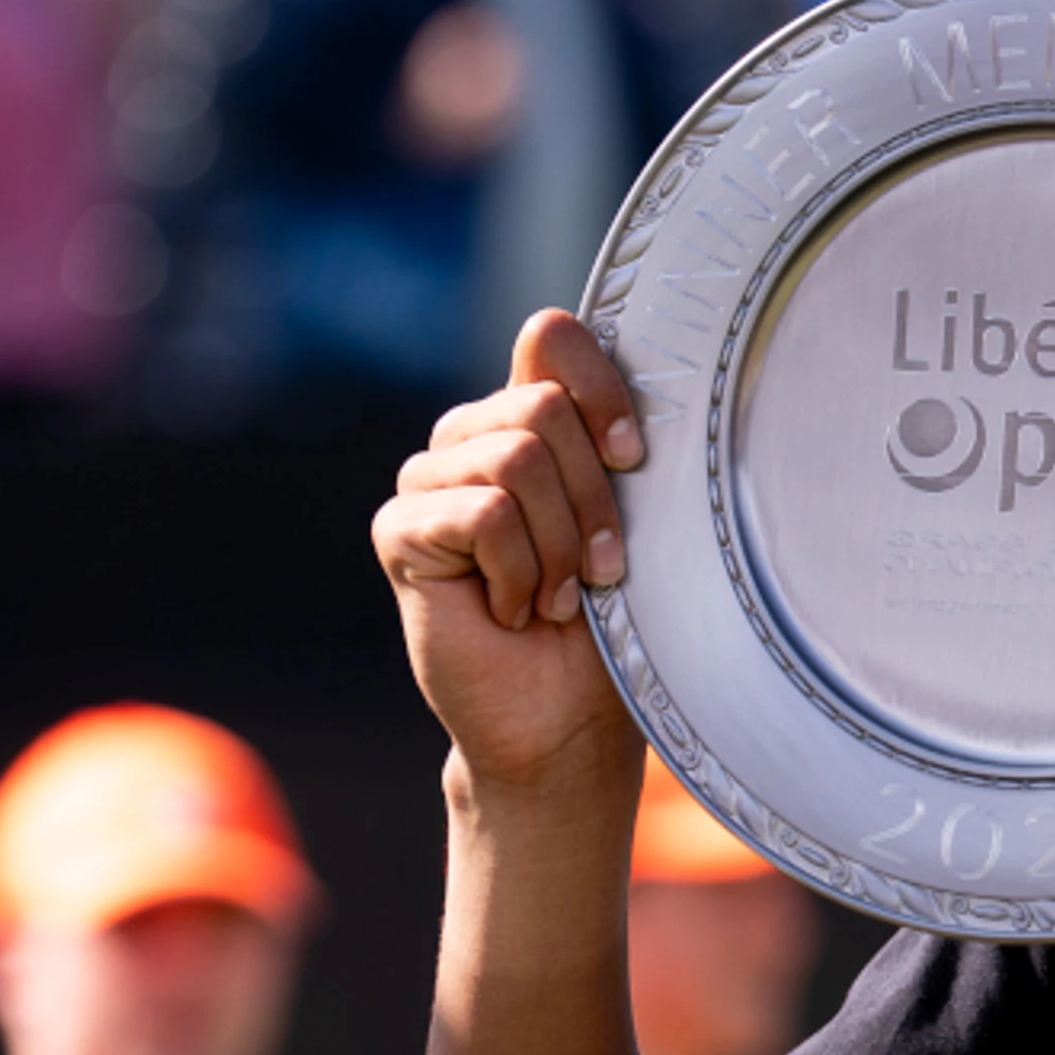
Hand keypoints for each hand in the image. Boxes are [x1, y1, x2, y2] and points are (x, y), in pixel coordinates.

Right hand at [374, 310, 647, 794]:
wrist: (565, 718)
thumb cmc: (611, 623)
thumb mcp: (635, 521)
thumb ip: (618, 449)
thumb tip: (656, 393)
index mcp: (530, 418)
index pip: (550, 336)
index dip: (600, 387)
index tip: (636, 459)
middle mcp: (473, 437)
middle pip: (542, 407)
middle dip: (593, 499)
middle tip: (598, 570)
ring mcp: (429, 480)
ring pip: (514, 460)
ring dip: (558, 545)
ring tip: (557, 597)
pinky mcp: (398, 528)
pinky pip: (483, 514)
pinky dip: (520, 573)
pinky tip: (515, 611)